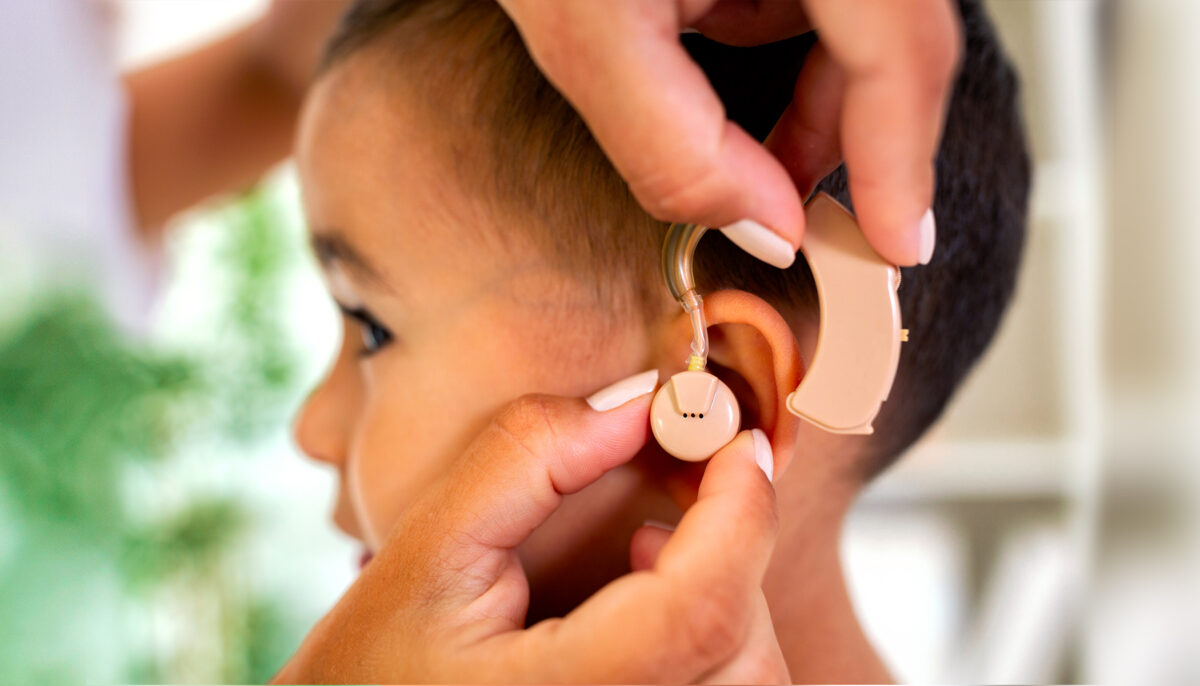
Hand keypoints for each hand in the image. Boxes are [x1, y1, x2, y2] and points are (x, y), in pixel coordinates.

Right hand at [273, 384, 787, 682]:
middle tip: (689, 478)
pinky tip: (653, 609)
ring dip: (730, 597)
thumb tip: (640, 399)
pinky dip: (719, 644)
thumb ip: (526, 460)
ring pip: (751, 680)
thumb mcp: (427, 549)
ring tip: (649, 550)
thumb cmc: (376, 663)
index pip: (699, 609)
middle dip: (735, 548)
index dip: (740, 511)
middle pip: (745, 653)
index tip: (736, 436)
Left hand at [497, 0, 960, 266]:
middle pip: (900, 40)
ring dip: (810, 83)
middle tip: (800, 210)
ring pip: (868, 18)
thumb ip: (677, 148)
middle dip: (847, 134)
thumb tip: (765, 223)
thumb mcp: (588, 35)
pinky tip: (708, 24)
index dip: (903, 163)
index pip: (903, 54)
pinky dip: (780, 27)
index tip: (896, 244)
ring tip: (723, 105)